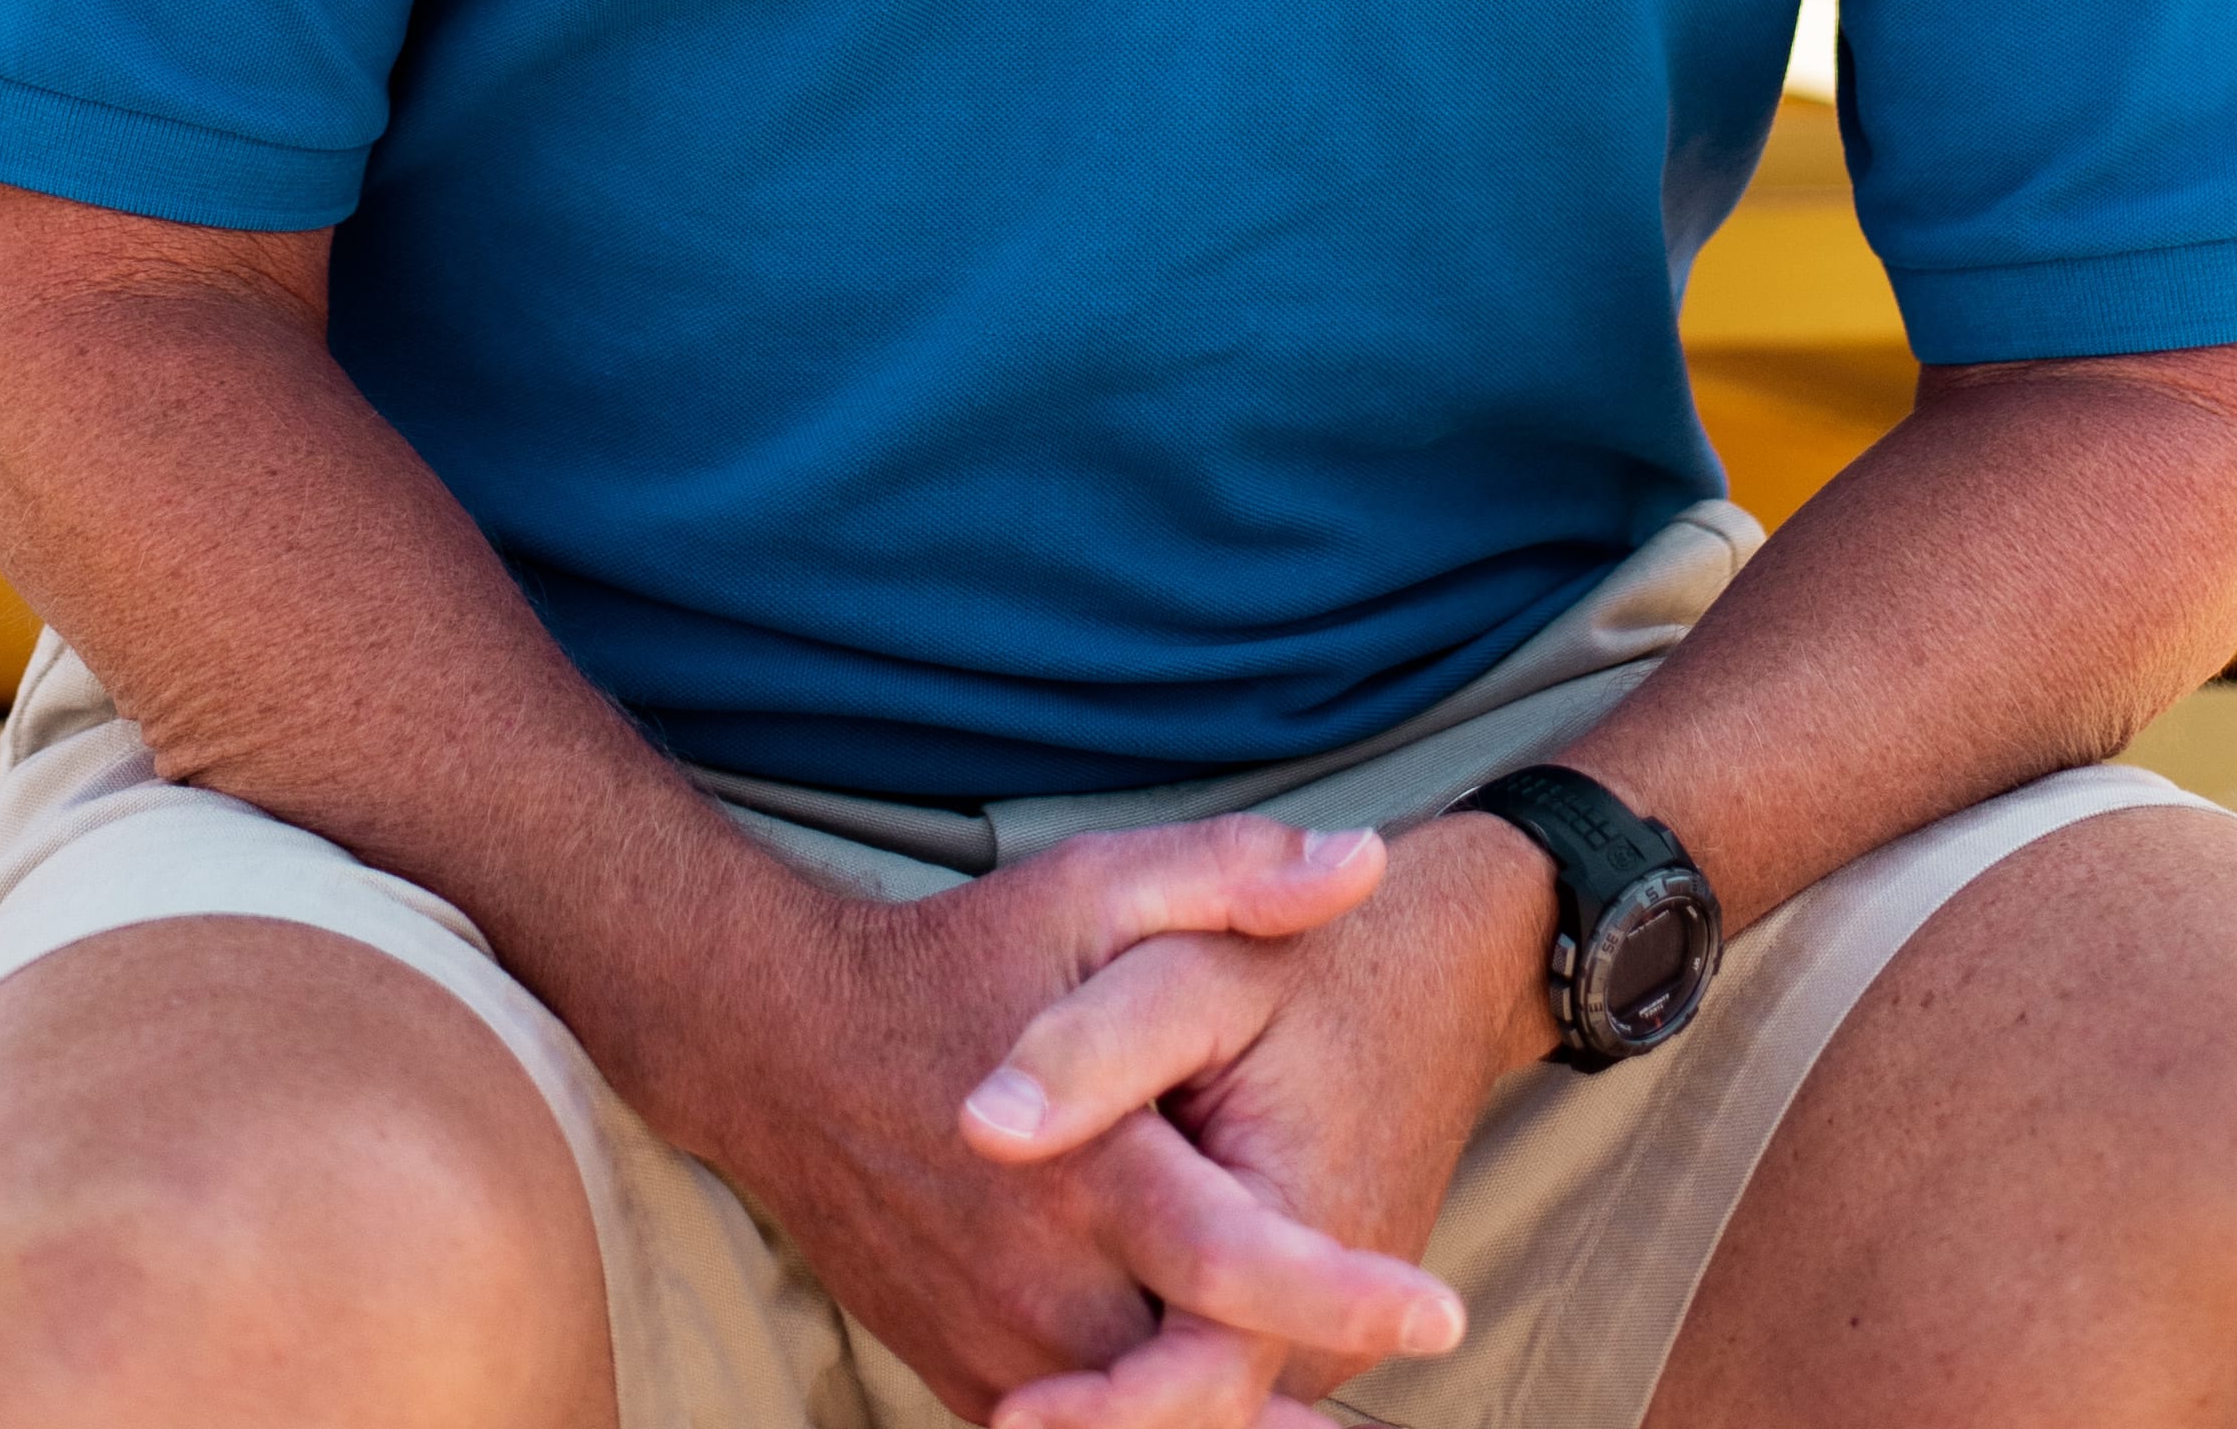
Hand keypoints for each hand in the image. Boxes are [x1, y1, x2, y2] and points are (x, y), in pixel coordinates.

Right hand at [662, 812, 1470, 1428]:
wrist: (791, 1053)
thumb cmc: (963, 962)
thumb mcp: (1095, 887)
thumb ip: (1230, 873)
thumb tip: (1364, 862)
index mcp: (1086, 1166)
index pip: (1229, 1261)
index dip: (1340, 1294)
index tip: (1445, 1312)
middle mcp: (1041, 1279)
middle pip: (1194, 1382)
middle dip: (1297, 1402)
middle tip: (1417, 1362)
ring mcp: (999, 1344)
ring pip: (1138, 1426)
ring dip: (1235, 1425)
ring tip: (1330, 1422)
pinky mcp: (970, 1378)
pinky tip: (1224, 1413)